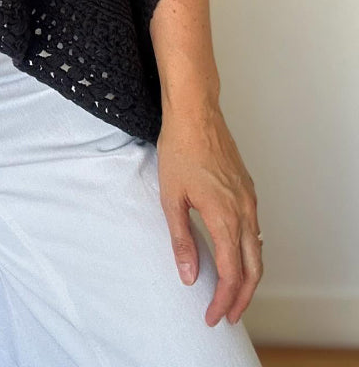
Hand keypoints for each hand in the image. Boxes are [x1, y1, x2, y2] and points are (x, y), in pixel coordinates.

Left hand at [155, 103, 262, 327]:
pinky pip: (256, 230)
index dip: (222, 300)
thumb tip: (188, 276)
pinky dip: (250, 253)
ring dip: (248, 277)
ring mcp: (249, 199)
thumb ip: (182, 240)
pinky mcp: (247, 189)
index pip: (230, 274)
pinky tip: (236, 255)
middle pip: (253, 269)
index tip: (212, 315)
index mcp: (224, 217)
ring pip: (258, 251)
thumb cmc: (180, 149)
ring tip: (232, 293)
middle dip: (242, 298)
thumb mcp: (172, 197)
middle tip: (228, 316)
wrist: (196, 114)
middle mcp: (244, 211)